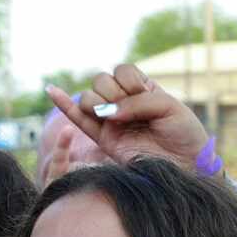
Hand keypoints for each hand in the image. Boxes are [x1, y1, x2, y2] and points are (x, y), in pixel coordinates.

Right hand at [45, 63, 213, 172]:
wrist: (184, 164)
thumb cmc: (183, 134)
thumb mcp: (170, 108)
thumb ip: (139, 103)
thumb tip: (107, 113)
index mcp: (142, 90)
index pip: (122, 71)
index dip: (129, 80)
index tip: (145, 94)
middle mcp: (124, 103)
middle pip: (100, 81)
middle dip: (113, 91)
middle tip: (129, 109)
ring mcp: (111, 121)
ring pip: (88, 99)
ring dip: (98, 103)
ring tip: (115, 118)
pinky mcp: (104, 139)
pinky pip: (78, 121)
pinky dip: (64, 105)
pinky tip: (51, 91)